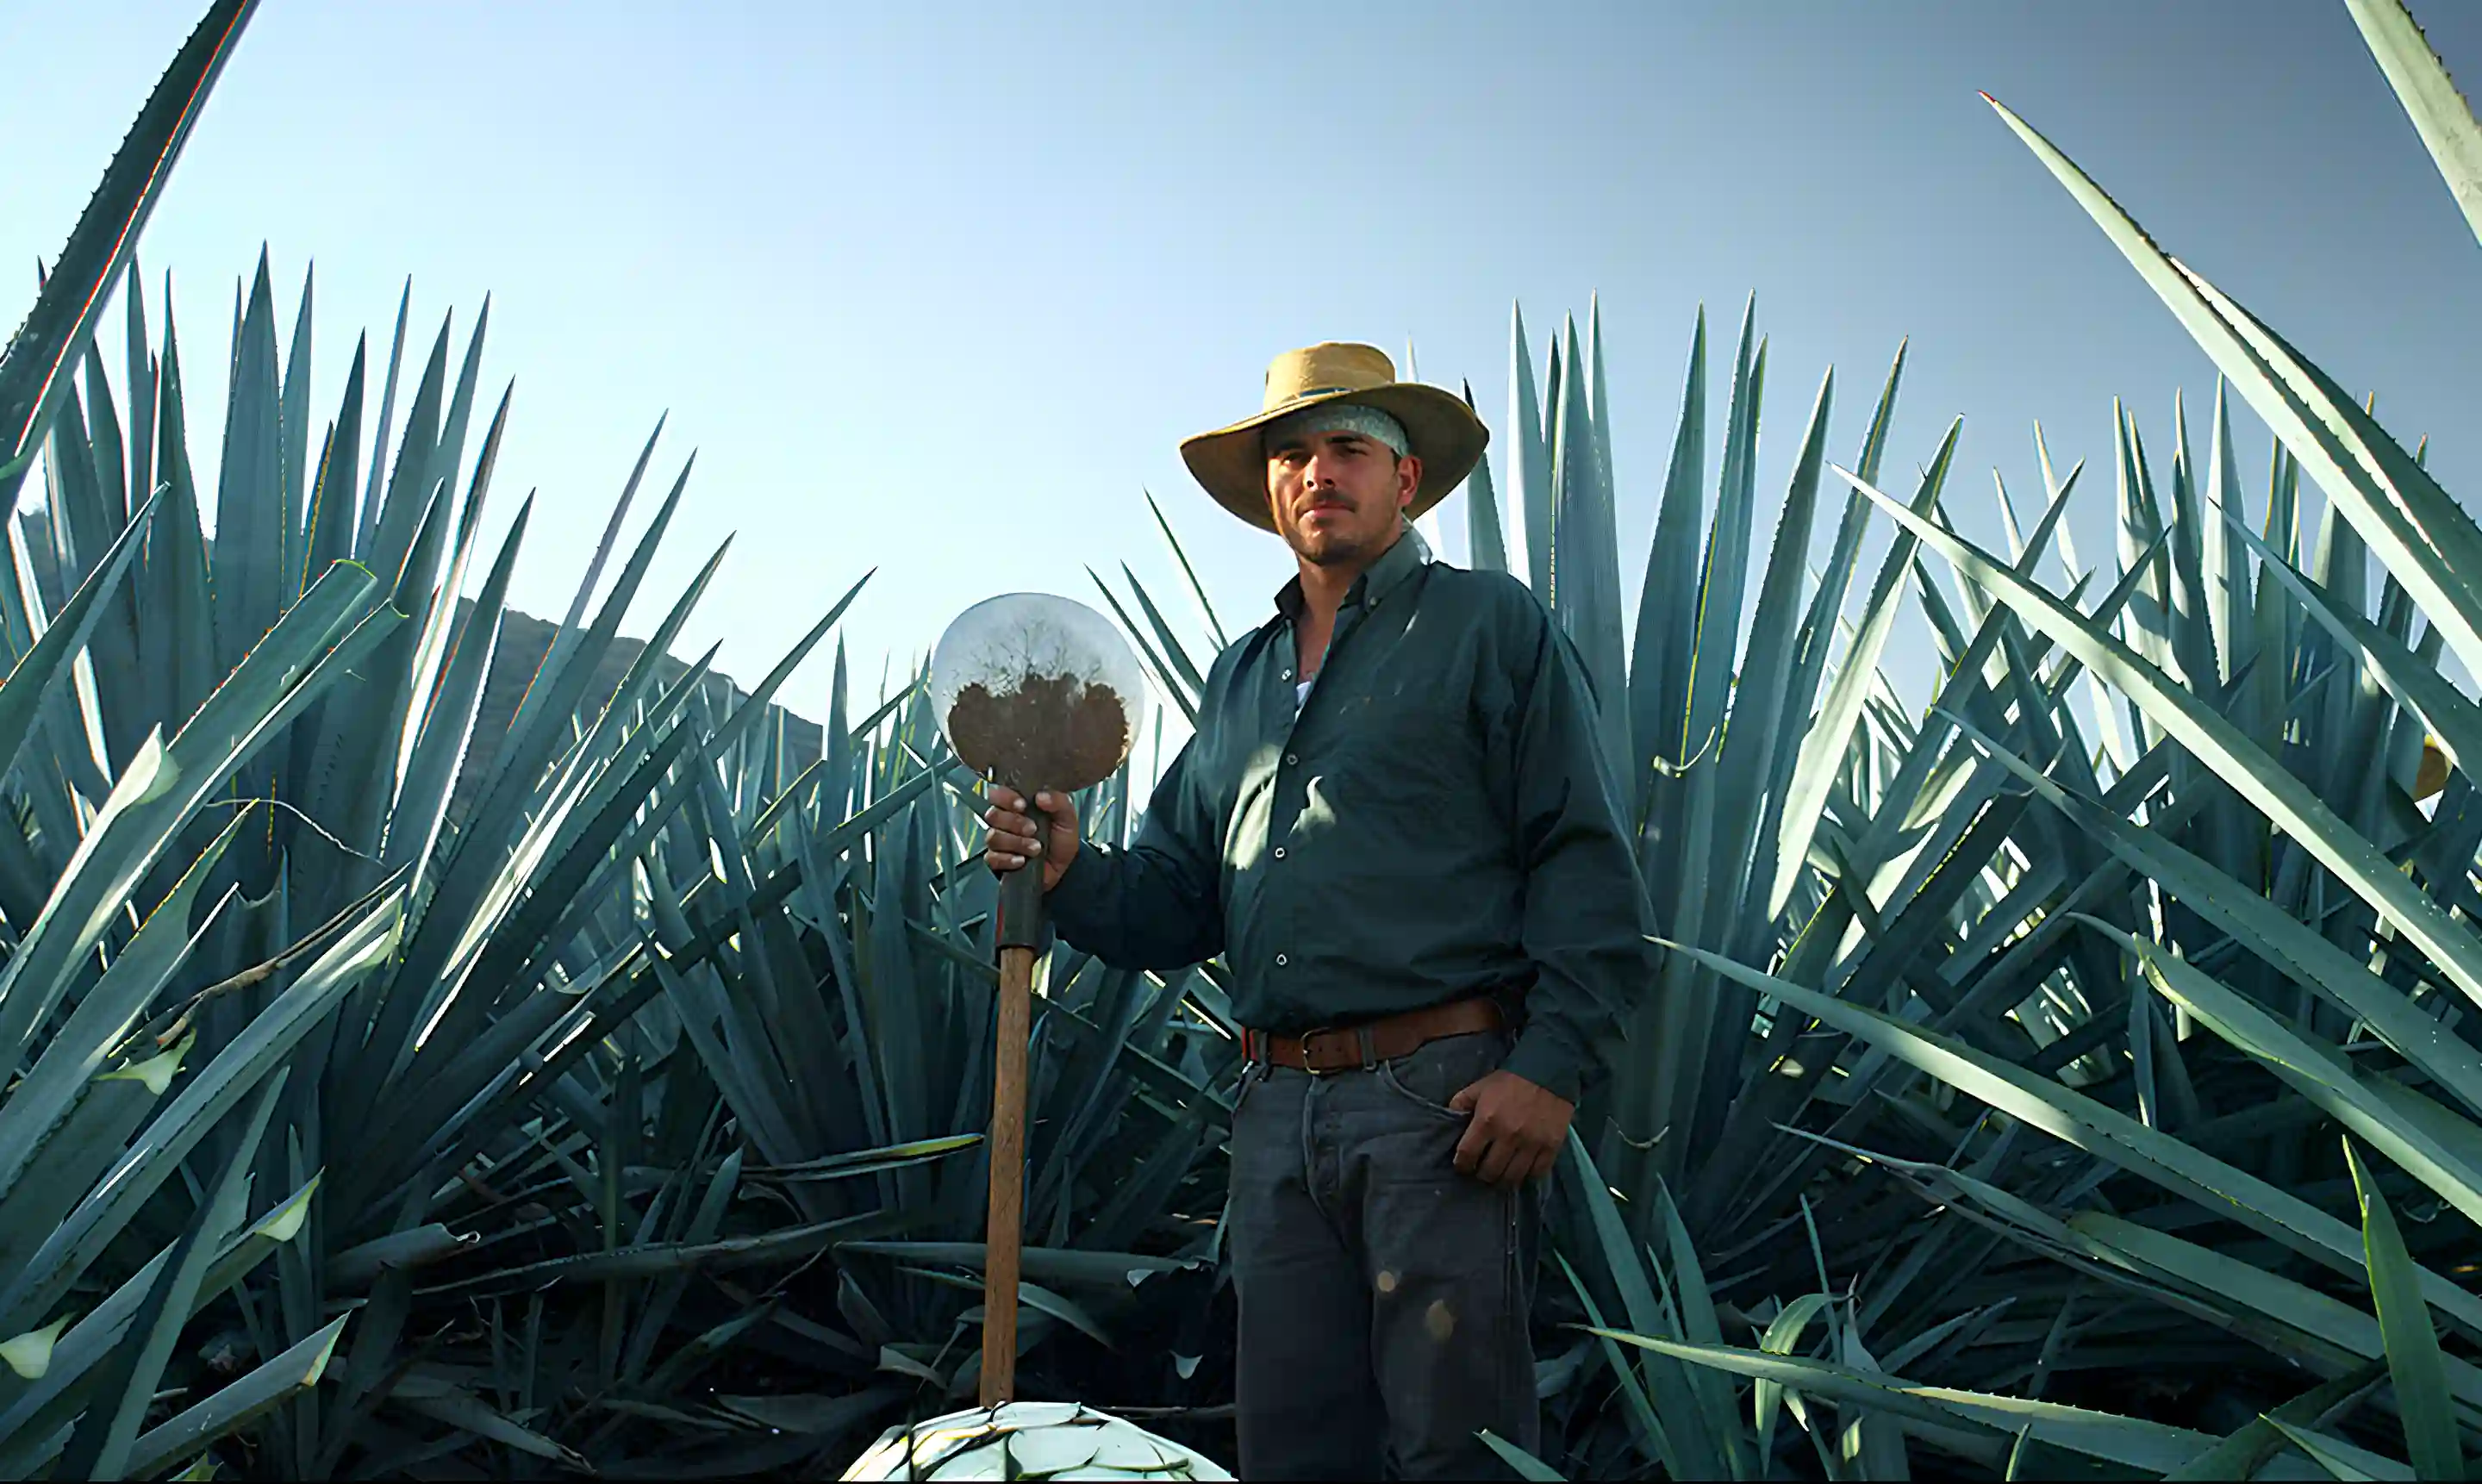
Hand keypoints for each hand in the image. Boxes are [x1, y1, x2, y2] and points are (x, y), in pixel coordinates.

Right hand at [982, 787, 1080, 891]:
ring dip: (1016, 843)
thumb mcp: (1067, 818)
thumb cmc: (1061, 840)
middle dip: (1014, 822)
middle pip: (992, 815)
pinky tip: (1022, 860)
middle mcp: (1004, 820)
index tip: (1023, 806)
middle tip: (1033, 829)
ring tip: (1035, 848)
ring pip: (993, 837)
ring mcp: (998, 841)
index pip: (997, 793)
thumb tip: (1041, 796)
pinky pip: (992, 858)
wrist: (1062, 868)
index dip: (1006, 798)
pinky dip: (1008, 859)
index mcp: (1017, 805)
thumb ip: (1059, 802)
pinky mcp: (996, 860)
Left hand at [1448, 1070, 1572, 1187]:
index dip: (1462, 1165)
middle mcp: (1509, 1136)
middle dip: (1482, 1174)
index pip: (1467, 1155)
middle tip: (1482, 1170)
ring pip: (1512, 1177)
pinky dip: (1527, 1176)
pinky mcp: (1551, 1147)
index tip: (1463, 1166)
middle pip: (1490, 1172)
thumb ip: (1460, 1103)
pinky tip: (1521, 1170)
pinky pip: (1536, 1173)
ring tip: (1500, 1174)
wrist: (1548, 1072)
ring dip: (1503, 1180)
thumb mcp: (1479, 1087)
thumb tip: (1449, 1120)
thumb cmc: (1509, 1081)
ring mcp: (1531, 1144)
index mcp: (1487, 1121)